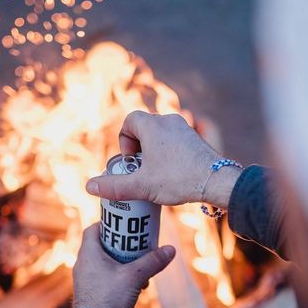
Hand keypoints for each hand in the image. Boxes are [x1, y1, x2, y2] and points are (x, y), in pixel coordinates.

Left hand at [73, 224, 174, 307]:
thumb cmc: (108, 298)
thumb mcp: (135, 276)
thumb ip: (152, 261)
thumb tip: (170, 249)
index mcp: (88, 253)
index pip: (93, 228)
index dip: (108, 223)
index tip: (124, 224)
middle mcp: (84, 263)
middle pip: (102, 245)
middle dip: (122, 244)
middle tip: (138, 244)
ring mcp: (86, 279)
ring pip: (105, 262)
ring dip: (123, 263)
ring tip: (140, 266)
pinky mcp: (91, 292)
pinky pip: (106, 277)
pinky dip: (119, 276)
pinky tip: (135, 285)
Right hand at [86, 111, 241, 208]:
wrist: (218, 181)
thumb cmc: (179, 180)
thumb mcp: (142, 186)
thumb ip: (114, 186)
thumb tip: (89, 187)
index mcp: (153, 125)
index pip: (129, 121)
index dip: (125, 141)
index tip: (131, 162)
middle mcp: (169, 121)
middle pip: (144, 128)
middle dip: (138, 149)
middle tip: (142, 171)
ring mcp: (185, 129)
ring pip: (160, 135)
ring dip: (153, 152)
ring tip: (157, 175)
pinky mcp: (196, 139)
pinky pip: (175, 141)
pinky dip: (169, 154)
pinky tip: (174, 174)